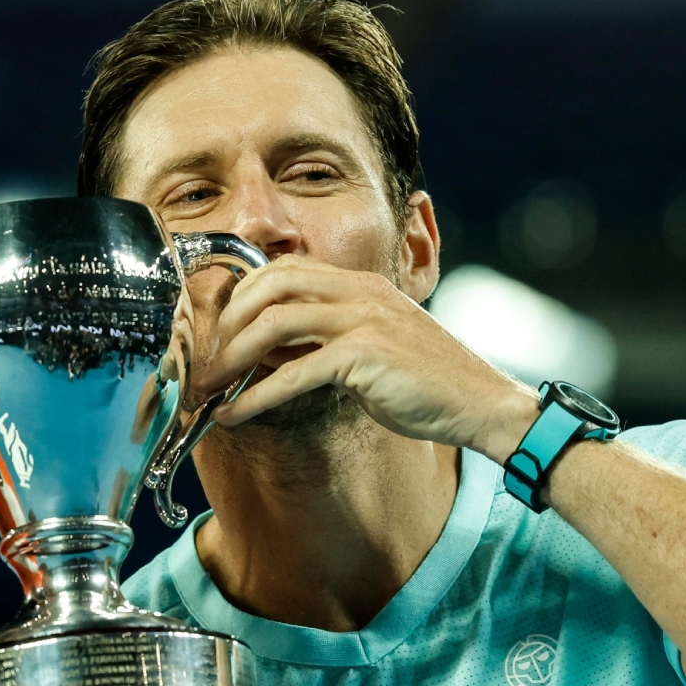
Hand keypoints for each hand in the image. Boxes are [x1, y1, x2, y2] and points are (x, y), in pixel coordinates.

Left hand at [194, 256, 539, 460]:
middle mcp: (358, 292)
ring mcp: (363, 320)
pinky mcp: (365, 357)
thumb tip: (265, 354)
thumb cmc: (423, 383)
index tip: (218, 333)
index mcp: (359, 284)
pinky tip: (234, 416)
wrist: (480, 404)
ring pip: (273, 324)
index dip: (241, 297)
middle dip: (227, 322)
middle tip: (205, 360)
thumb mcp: (368, 349)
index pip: (283, 270)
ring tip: (209, 389)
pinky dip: (255, 397)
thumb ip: (321, 341)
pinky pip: (293, 374)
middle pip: (269, 285)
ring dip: (232, 359)